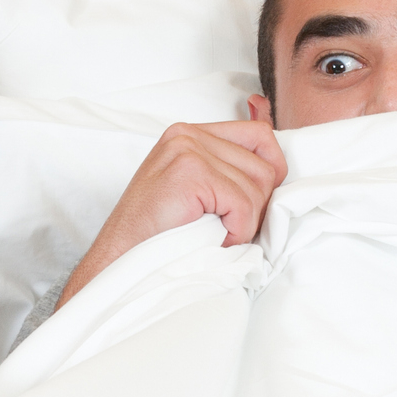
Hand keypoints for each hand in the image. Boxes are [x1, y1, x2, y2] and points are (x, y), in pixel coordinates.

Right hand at [58, 120, 287, 309]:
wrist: (120, 261)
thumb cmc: (157, 235)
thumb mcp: (197, 192)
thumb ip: (229, 171)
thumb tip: (277, 163)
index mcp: (190, 135)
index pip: (260, 135)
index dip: (270, 173)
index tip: (253, 205)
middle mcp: (188, 135)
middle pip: (265, 164)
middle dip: (256, 206)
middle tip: (229, 228)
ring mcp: (187, 150)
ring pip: (258, 185)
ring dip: (245, 222)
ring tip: (215, 234)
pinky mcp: (189, 172)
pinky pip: (243, 203)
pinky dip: (235, 230)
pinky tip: (211, 238)